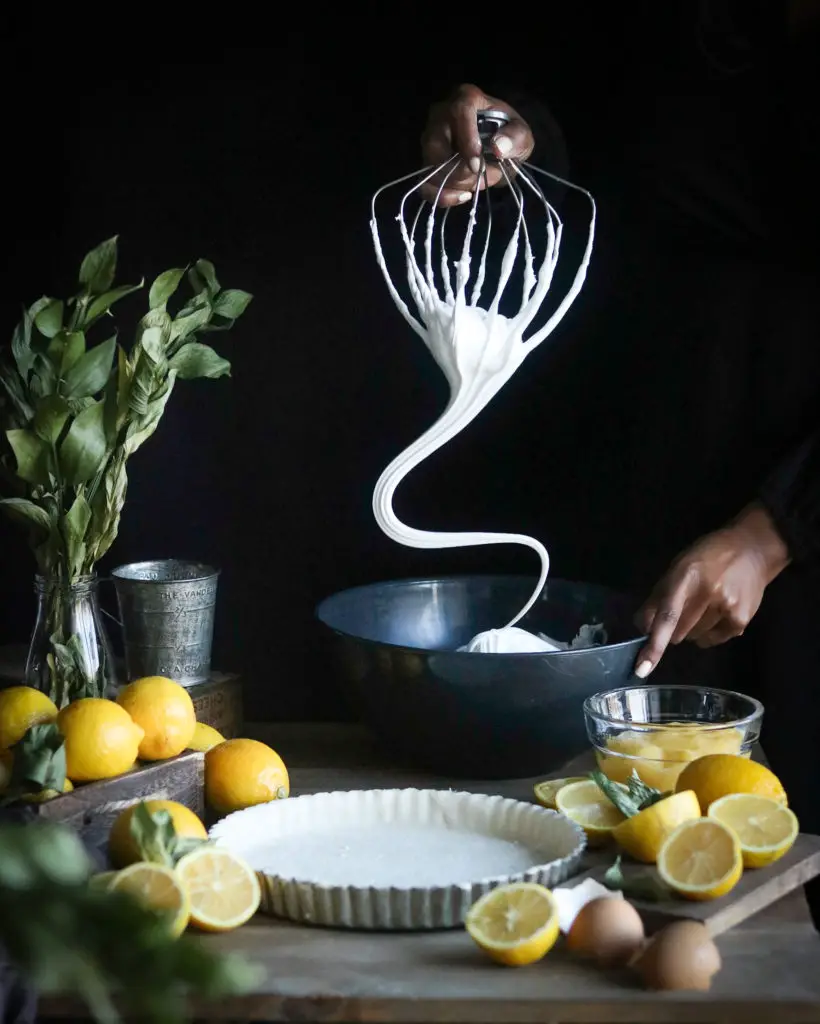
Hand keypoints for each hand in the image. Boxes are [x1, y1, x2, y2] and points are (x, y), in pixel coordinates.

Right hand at [420, 83, 533, 206]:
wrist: (497, 147)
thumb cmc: (507, 136)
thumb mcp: (521, 135)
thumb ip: (516, 138)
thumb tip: (498, 146)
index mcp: (466, 99)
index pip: (460, 111)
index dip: (467, 139)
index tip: (477, 164)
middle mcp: (441, 115)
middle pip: (436, 143)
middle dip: (459, 170)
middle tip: (480, 178)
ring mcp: (430, 139)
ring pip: (429, 165)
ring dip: (454, 184)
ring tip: (476, 185)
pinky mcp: (427, 162)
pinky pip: (425, 183)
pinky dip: (442, 196)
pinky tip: (463, 197)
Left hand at [634, 503, 791, 677]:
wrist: (753, 549)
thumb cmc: (708, 556)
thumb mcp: (678, 567)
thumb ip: (658, 597)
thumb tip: (642, 627)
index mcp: (687, 576)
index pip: (667, 616)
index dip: (654, 644)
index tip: (642, 668)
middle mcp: (709, 593)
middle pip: (678, 632)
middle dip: (672, 628)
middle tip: (684, 607)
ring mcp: (727, 608)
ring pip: (693, 638)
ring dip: (691, 628)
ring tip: (704, 604)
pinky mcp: (741, 621)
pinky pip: (711, 640)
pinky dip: (707, 632)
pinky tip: (717, 611)